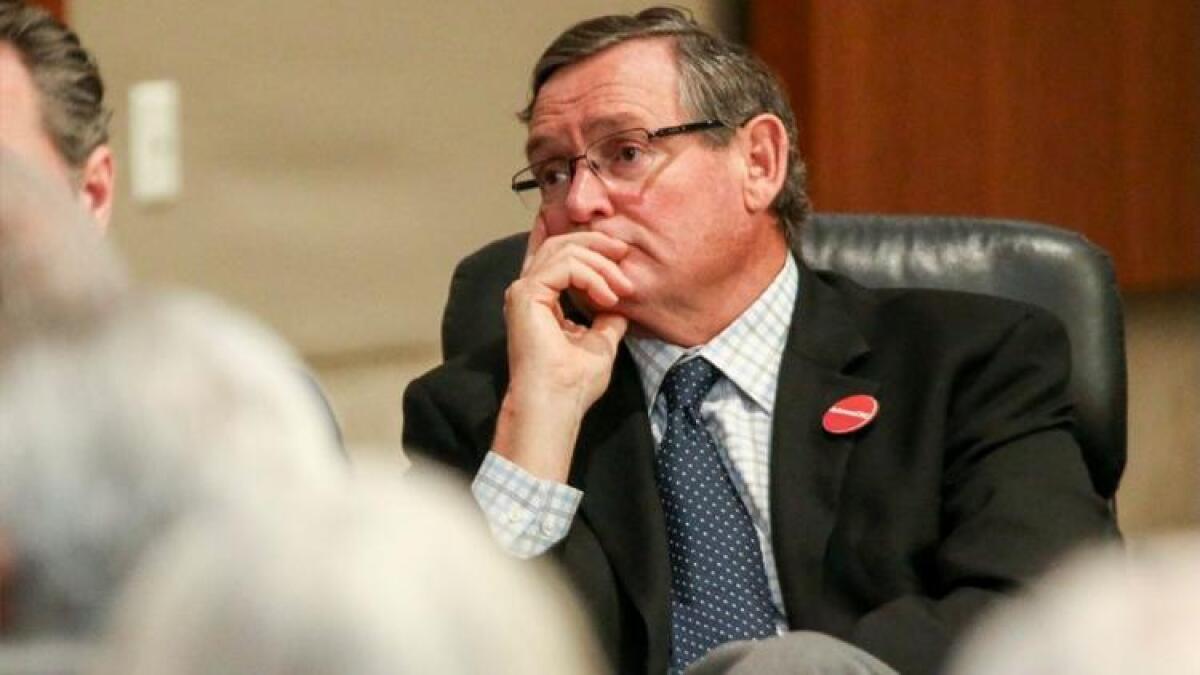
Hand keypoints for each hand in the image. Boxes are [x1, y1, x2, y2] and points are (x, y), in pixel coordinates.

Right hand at [492, 218, 633, 480]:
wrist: (558, 402)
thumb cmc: (574, 383)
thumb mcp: (601, 343)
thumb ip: (606, 320)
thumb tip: (620, 307)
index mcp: (542, 300)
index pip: (562, 255)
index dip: (592, 246)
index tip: (623, 255)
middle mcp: (528, 291)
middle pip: (562, 244)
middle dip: (597, 244)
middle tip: (625, 253)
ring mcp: (524, 291)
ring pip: (564, 250)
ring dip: (600, 263)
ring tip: (621, 288)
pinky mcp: (526, 294)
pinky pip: (564, 266)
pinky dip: (591, 276)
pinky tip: (607, 297)